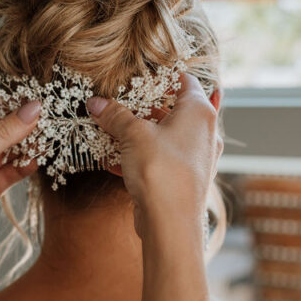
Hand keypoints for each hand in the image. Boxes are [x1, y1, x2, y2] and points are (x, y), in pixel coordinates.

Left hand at [0, 99, 40, 258]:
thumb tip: (33, 109)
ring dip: (27, 146)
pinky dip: (24, 166)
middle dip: (23, 126)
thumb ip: (6, 132)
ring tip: (47, 139)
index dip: (13, 104)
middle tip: (49, 120)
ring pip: (9, 150)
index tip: (38, 102)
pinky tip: (37, 160)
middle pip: (2, 128)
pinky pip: (12, 171)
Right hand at [87, 75, 221, 240]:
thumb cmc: (161, 172)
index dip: (158, 76)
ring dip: (136, 135)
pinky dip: (139, 157)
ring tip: (109, 133)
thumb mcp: (133, 135)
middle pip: (170, 109)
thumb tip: (96, 103)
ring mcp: (195, 157)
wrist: (171, 224)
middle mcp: (203, 132)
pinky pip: (160, 159)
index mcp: (199, 112)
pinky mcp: (183, 179)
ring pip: (163, 136)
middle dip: (140, 108)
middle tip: (116, 105)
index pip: (183, 80)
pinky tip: (113, 161)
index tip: (134, 79)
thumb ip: (115, 116)